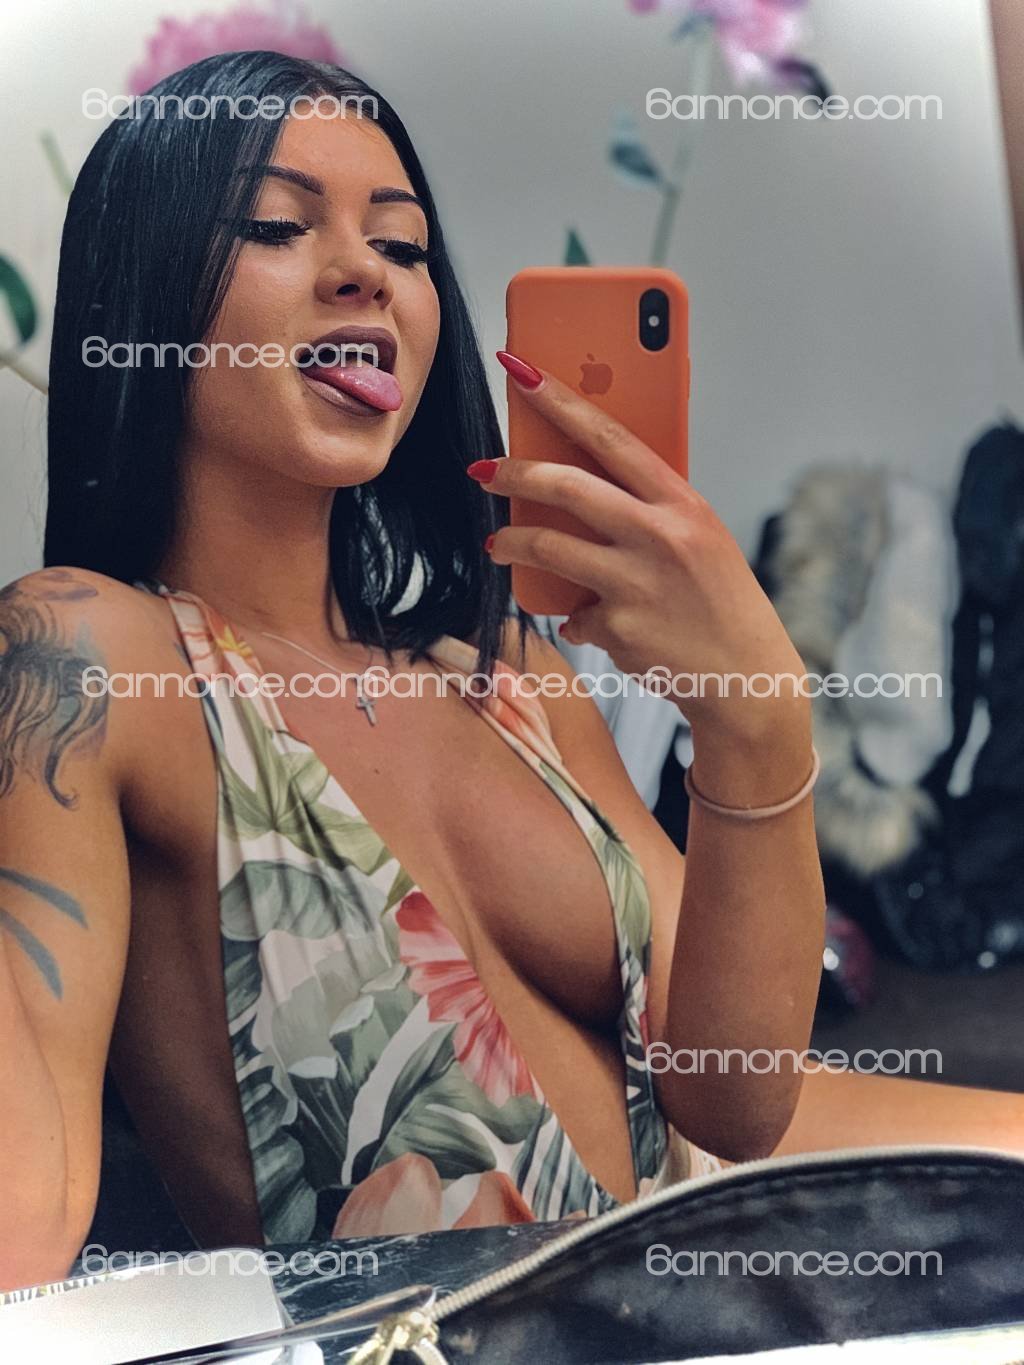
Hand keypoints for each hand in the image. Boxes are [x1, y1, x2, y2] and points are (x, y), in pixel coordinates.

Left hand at [472, 352, 808, 743]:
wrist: (746, 679)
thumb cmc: (718, 603)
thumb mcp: (698, 541)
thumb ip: (648, 511)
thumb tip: (578, 489)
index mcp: (682, 504)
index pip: (611, 437)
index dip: (560, 400)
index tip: (520, 372)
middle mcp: (660, 536)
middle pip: (566, 487)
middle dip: (512, 473)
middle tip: (482, 472)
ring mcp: (637, 583)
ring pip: (547, 546)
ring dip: (510, 543)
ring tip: (497, 544)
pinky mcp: (617, 627)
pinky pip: (573, 613)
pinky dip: (577, 617)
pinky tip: (593, 623)